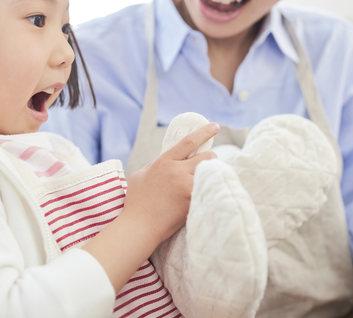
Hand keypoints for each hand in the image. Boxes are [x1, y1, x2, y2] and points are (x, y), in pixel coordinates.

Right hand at [123, 122, 219, 243]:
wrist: (139, 226)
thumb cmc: (136, 203)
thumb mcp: (140, 176)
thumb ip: (154, 165)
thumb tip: (166, 162)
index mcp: (163, 161)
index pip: (188, 141)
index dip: (204, 132)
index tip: (215, 126)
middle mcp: (176, 170)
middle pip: (206, 156)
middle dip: (211, 159)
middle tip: (208, 167)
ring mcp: (185, 185)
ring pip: (210, 172)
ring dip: (211, 175)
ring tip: (207, 182)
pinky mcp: (191, 199)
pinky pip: (207, 189)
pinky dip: (209, 190)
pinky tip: (207, 195)